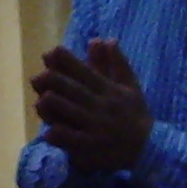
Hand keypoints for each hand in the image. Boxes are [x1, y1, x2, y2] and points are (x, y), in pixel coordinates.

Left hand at [34, 39, 153, 173]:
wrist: (148, 149)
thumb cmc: (134, 115)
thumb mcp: (130, 87)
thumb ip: (115, 63)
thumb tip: (102, 38)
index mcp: (109, 90)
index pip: (86, 72)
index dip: (68, 62)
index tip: (51, 52)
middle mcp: (101, 106)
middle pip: (74, 90)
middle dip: (54, 81)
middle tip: (38, 77)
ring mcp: (95, 127)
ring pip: (70, 113)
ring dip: (53, 106)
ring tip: (41, 101)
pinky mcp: (90, 147)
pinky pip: (72, 140)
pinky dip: (59, 135)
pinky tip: (48, 133)